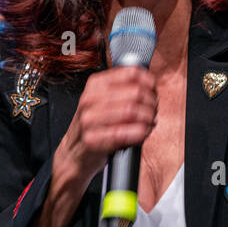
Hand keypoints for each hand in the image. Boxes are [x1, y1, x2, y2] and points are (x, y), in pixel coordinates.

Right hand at [59, 66, 157, 183]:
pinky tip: (142, 133)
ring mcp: (88, 119)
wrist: (74, 152)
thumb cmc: (96, 125)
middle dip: (151, 104)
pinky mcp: (91, 140)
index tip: (153, 92)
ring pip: (131, 111)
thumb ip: (125, 89)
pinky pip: (122, 133)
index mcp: (95, 84)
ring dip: (147, 119)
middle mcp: (90, 99)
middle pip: (135, 93)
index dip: (149, 83)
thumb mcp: (105, 100)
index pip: (131, 73)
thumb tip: (150, 83)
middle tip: (152, 112)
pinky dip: (138, 133)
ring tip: (149, 123)